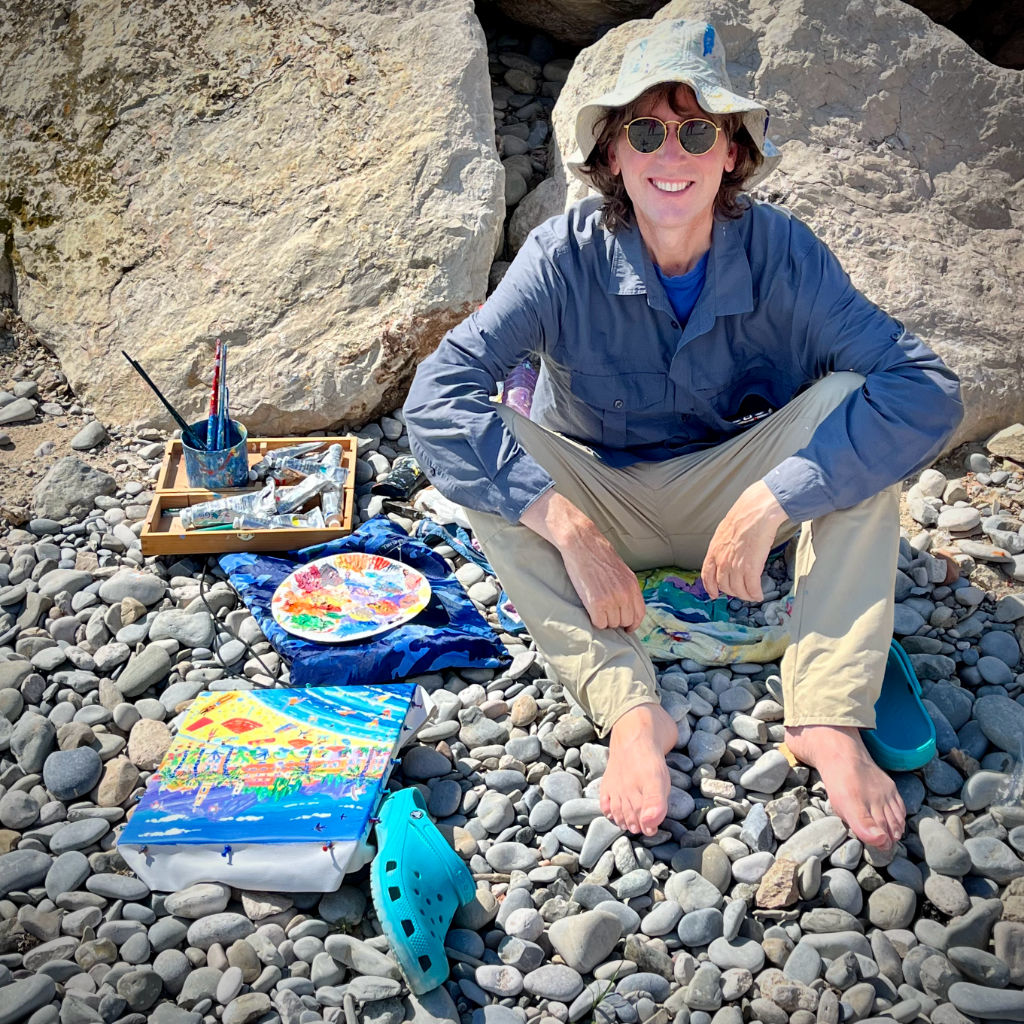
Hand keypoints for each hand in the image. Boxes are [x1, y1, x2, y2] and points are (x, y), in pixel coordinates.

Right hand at [520, 490, 645, 631]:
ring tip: (597, 608)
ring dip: (605, 620)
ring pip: (612, 624)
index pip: (640, 614)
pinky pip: (599, 623)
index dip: (633, 623)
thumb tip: (627, 605)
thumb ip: (626, 587)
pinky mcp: (596, 603)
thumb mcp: (621, 570)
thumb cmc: (597, 554)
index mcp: (633, 585)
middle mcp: (625, 594)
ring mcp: (611, 599)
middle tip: (606, 614)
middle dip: (616, 621)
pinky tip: (591, 610)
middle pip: (626, 621)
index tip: (626, 627)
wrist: (581, 544)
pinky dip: (595, 620)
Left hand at [702, 481, 788, 601]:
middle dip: (733, 592)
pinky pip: (751, 588)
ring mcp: (735, 565)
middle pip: (724, 585)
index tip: (714, 594)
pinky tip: (759, 594)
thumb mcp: (724, 531)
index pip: (707, 575)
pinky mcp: (751, 567)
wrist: (756, 511)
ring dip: (745, 595)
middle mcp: (722, 560)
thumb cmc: (743, 517)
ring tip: (752, 594)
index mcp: (714, 551)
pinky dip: (755, 594)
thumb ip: (723, 545)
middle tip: (741, 592)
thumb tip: (727, 552)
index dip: (710, 587)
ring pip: (737, 590)